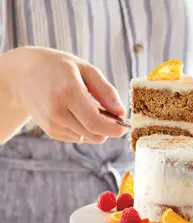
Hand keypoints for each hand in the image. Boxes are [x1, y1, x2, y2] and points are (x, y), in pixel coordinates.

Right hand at [2, 47, 126, 143]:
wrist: (20, 74)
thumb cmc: (56, 67)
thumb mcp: (85, 69)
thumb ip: (106, 91)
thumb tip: (121, 112)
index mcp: (68, 93)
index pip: (97, 123)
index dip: (116, 129)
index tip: (125, 124)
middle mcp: (57, 112)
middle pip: (95, 134)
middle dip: (110, 128)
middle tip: (111, 112)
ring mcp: (52, 124)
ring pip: (89, 138)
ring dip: (96, 128)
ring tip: (89, 107)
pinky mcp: (51, 131)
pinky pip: (79, 137)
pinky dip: (85, 129)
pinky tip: (76, 112)